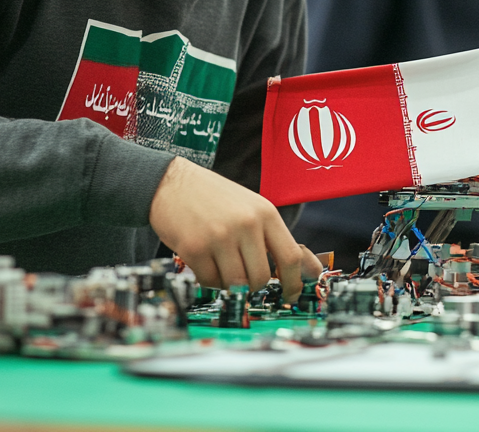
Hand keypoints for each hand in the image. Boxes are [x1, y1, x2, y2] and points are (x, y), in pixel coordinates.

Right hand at [149, 157, 323, 296]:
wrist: (172, 183)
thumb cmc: (214, 198)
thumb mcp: (251, 207)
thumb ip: (272, 237)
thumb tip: (306, 270)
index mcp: (265, 213)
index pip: (290, 257)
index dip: (294, 283)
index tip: (290, 295)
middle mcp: (246, 224)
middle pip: (261, 277)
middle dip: (254, 287)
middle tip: (244, 280)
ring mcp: (219, 236)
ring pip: (236, 283)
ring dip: (230, 285)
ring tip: (222, 268)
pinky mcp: (194, 248)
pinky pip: (210, 281)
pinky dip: (209, 280)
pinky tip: (205, 263)